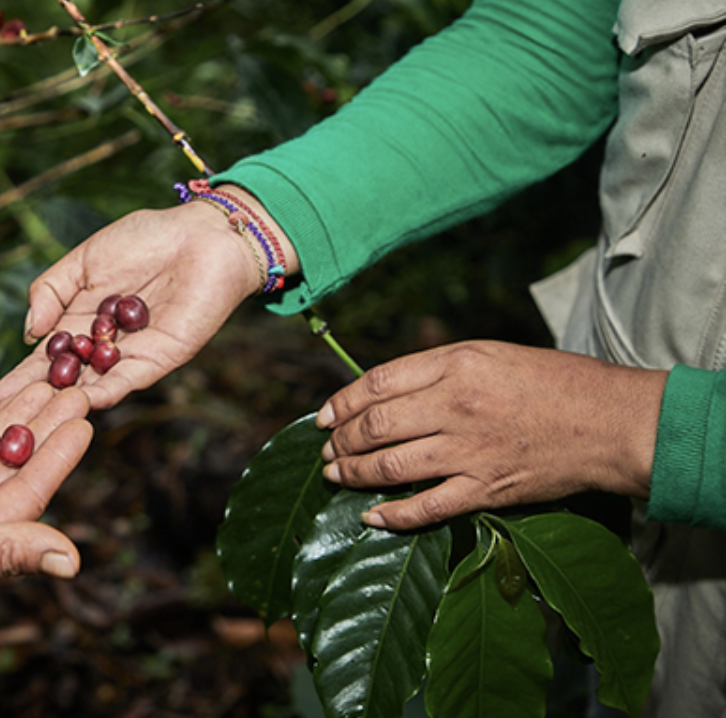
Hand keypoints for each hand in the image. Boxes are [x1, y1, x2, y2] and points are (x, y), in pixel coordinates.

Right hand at [0, 186, 295, 409]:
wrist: (202, 236)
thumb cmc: (146, 238)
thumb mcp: (85, 259)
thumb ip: (52, 290)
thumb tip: (29, 331)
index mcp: (83, 319)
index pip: (47, 354)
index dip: (24, 373)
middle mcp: (104, 344)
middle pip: (65, 376)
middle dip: (38, 397)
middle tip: (7, 417)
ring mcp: (131, 355)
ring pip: (93, 384)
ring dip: (66, 400)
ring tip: (37, 417)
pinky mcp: (159, 360)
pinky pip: (128, 380)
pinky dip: (106, 391)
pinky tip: (82, 401)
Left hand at [316, 341, 666, 530]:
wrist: (612, 423)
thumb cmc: (554, 383)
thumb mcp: (490, 355)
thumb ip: (436, 370)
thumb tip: (383, 391)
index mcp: (456, 365)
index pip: (377, 383)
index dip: (341, 402)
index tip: (324, 416)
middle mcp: (457, 405)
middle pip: (375, 426)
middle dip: (340, 441)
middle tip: (326, 450)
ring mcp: (470, 450)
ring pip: (390, 466)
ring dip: (354, 474)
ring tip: (336, 475)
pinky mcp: (486, 489)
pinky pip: (426, 507)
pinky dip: (391, 515)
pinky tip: (370, 515)